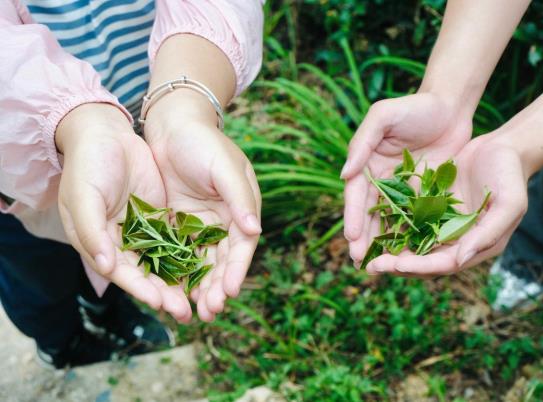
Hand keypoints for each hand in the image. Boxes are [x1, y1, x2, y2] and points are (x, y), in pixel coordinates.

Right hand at [57, 103, 191, 321]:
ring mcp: (143, 231)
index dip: (142, 289)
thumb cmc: (88, 167)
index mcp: (99, 244)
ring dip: (181, 281)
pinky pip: (177, 240)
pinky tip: (206, 268)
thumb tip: (106, 267)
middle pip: (147, 274)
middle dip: (167, 294)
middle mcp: (122, 243)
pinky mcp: (160, 217)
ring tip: (200, 300)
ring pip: (165, 261)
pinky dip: (189, 255)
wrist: (106, 135)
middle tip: (187, 313)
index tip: (161, 303)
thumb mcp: (84, 198)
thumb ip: (92, 233)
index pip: (123, 273)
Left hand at [144, 94, 261, 321]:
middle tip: (210, 312)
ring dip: (200, 286)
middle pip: (223, 260)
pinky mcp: (178, 222)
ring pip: (202, 261)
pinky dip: (178, 272)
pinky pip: (179, 251)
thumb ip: (239, 198)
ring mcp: (200, 223)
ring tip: (194, 311)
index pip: (242, 246)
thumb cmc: (203, 142)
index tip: (230, 291)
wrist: (172, 124)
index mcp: (242, 208)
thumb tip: (255, 231)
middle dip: (218, 287)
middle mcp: (224, 220)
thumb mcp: (225, 167)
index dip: (237, 270)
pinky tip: (173, 290)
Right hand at [341, 92, 472, 263]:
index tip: (351, 238)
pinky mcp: (424, 194)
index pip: (356, 195)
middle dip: (363, 238)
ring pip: (390, 221)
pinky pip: (414, 218)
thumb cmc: (414, 107)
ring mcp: (402, 189)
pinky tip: (408, 255)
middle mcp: (380, 180)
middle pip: (369, 214)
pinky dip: (409, 235)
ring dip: (383, 243)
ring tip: (379, 266)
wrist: (450, 106)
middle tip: (360, 262)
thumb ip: (362, 142)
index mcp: (366, 164)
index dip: (353, 217)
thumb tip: (344, 174)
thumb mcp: (383, 116)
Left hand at [364, 133, 529, 276]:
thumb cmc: (511, 176)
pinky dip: (393, 227)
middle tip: (370, 266)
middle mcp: (457, 240)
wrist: (504, 148)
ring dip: (390, 251)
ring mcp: (442, 225)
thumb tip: (459, 260)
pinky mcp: (432, 208)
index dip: (420, 266)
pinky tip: (372, 227)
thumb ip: (487, 233)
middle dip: (397, 265)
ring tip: (364, 255)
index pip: (444, 264)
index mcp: (476, 246)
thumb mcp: (509, 204)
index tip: (396, 265)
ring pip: (412, 244)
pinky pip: (409, 221)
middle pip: (424, 259)